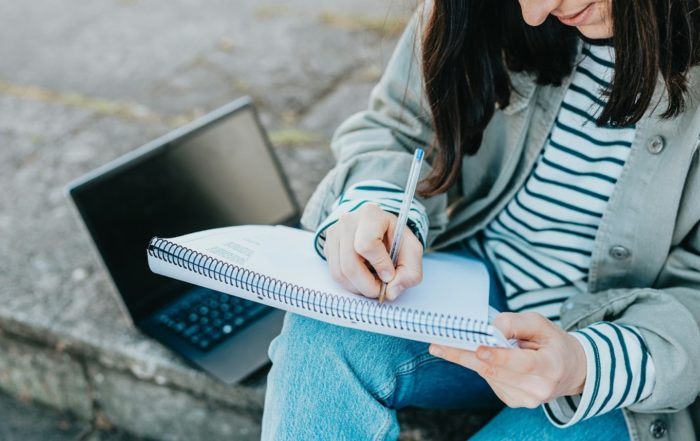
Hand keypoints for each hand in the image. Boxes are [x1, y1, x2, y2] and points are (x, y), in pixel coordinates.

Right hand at [323, 203, 422, 299]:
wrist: (381, 229)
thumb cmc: (396, 238)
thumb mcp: (412, 251)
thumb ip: (411, 272)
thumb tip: (391, 292)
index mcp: (370, 214)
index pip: (367, 245)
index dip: (379, 265)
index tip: (390, 274)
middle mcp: (347, 221)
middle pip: (350, 264)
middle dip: (368, 285)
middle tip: (381, 289)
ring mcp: (334, 233)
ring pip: (339, 273)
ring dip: (358, 287)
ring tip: (373, 283)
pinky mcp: (328, 246)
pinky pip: (334, 274)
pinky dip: (350, 283)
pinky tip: (363, 276)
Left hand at [429, 312, 586, 407]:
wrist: (570, 370)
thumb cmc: (553, 343)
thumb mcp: (541, 324)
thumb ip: (515, 323)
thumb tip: (491, 328)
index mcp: (551, 366)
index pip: (523, 364)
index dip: (499, 357)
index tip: (479, 348)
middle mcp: (539, 388)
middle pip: (496, 371)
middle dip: (465, 356)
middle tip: (439, 345)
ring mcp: (526, 399)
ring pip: (488, 376)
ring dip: (469, 358)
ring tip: (452, 343)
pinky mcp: (514, 402)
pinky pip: (490, 380)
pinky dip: (482, 366)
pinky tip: (485, 355)